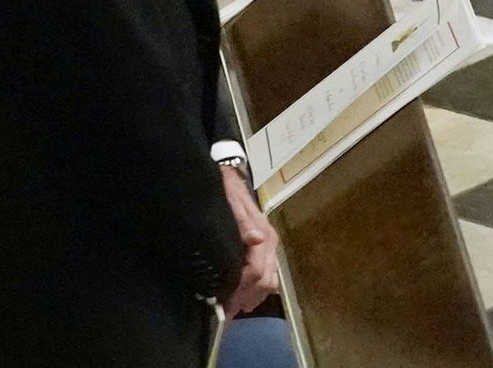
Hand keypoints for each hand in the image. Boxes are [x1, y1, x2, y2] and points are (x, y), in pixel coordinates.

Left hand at [220, 163, 277, 316]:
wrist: (229, 177)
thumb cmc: (227, 190)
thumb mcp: (230, 201)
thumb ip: (241, 220)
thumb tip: (255, 239)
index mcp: (264, 235)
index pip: (257, 272)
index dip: (240, 292)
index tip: (222, 309)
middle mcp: (270, 243)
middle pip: (266, 281)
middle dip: (246, 299)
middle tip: (225, 315)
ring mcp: (268, 247)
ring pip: (269, 281)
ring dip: (252, 296)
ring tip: (232, 308)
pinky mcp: (263, 249)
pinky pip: (266, 274)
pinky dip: (255, 289)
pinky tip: (241, 295)